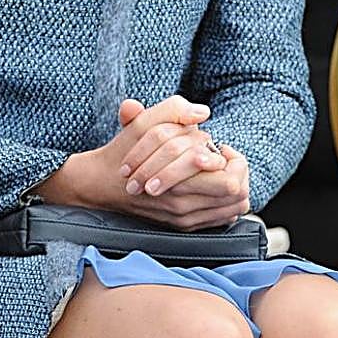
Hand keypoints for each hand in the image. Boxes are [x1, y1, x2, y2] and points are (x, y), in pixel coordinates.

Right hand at [117, 98, 251, 229]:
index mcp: (180, 184)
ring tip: (218, 169)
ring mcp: (185, 219)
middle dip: (238, 172)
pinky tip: (211, 183)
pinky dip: (224, 200)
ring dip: (234, 185)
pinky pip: (221, 218)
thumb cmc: (123, 152)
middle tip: (223, 157)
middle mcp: (185, 207)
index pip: (231, 181)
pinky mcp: (183, 226)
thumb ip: (174, 111)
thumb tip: (202, 112)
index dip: (233, 159)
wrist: (99, 185)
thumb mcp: (143, 123)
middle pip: (238, 195)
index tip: (220, 147)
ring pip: (234, 208)